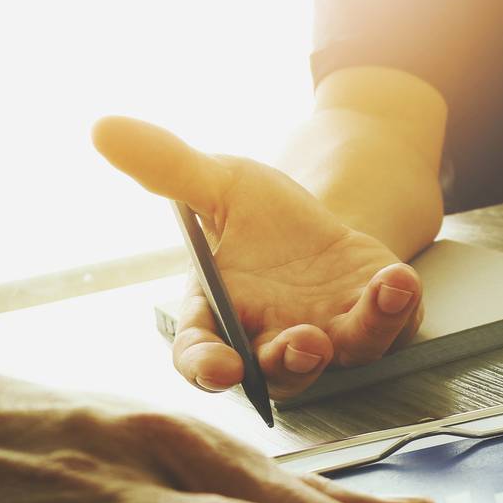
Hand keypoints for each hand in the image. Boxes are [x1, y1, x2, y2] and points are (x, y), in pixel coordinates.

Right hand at [92, 117, 425, 399]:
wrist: (318, 218)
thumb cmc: (257, 218)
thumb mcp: (217, 185)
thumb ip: (169, 168)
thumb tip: (104, 128)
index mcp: (221, 318)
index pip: (202, 356)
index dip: (207, 367)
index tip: (219, 369)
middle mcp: (275, 339)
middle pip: (280, 374)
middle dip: (291, 363)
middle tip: (302, 343)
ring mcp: (332, 336)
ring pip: (348, 354)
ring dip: (361, 332)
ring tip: (374, 296)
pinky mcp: (377, 321)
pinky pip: (393, 326)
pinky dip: (398, 304)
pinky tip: (399, 278)